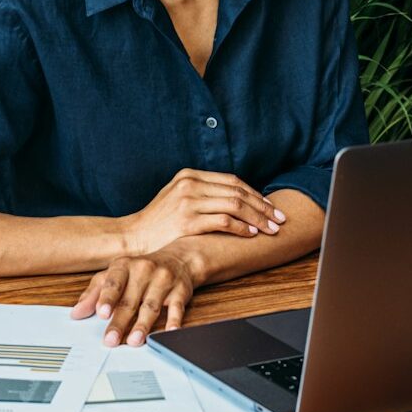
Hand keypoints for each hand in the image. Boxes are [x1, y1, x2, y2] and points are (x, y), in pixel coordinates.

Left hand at [69, 247, 199, 346]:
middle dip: (120, 322)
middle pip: (130, 300)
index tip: (101, 314)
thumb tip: (76, 313)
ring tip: (134, 341)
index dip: (107, 298)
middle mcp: (144, 270)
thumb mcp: (115, 275)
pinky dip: (173, 321)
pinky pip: (176, 308)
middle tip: (111, 340)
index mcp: (124, 266)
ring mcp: (163, 280)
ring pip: (151, 306)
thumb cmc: (140, 270)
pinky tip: (168, 332)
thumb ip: (94, 293)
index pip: (114, 283)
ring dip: (142, 325)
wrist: (179, 259)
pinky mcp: (180, 291)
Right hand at [120, 168, 286, 255]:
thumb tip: (234, 199)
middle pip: (238, 191)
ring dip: (257, 218)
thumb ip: (202, 193)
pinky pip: (223, 221)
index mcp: (189, 175)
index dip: (255, 194)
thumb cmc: (158, 222)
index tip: (270, 207)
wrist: (132, 236)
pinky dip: (241, 227)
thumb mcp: (177, 197)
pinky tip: (251, 234)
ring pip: (235, 205)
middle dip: (263, 206)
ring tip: (271, 229)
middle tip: (280, 219)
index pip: (232, 181)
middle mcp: (190, 184)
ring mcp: (188, 202)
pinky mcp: (187, 221)